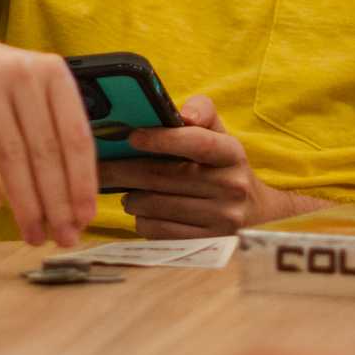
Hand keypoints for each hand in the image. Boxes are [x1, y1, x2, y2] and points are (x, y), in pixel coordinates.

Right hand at [0, 20, 96, 245]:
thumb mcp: (29, 89)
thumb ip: (51, 129)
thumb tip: (72, 196)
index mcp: (54, 74)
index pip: (76, 136)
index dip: (82, 182)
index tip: (85, 218)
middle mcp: (24, 73)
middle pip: (46, 150)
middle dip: (56, 202)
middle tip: (61, 237)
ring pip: (13, 152)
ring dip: (25, 201)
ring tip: (32, 232)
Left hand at [98, 96, 295, 236]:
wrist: (255, 210)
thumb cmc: (222, 163)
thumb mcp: (219, 132)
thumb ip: (201, 111)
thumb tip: (182, 115)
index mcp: (232, 152)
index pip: (197, 142)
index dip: (162, 139)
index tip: (131, 136)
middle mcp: (232, 186)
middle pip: (164, 177)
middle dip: (123, 170)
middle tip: (100, 166)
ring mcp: (222, 218)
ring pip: (155, 206)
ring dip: (131, 197)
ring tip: (127, 190)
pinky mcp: (208, 243)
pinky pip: (159, 230)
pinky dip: (142, 220)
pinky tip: (143, 211)